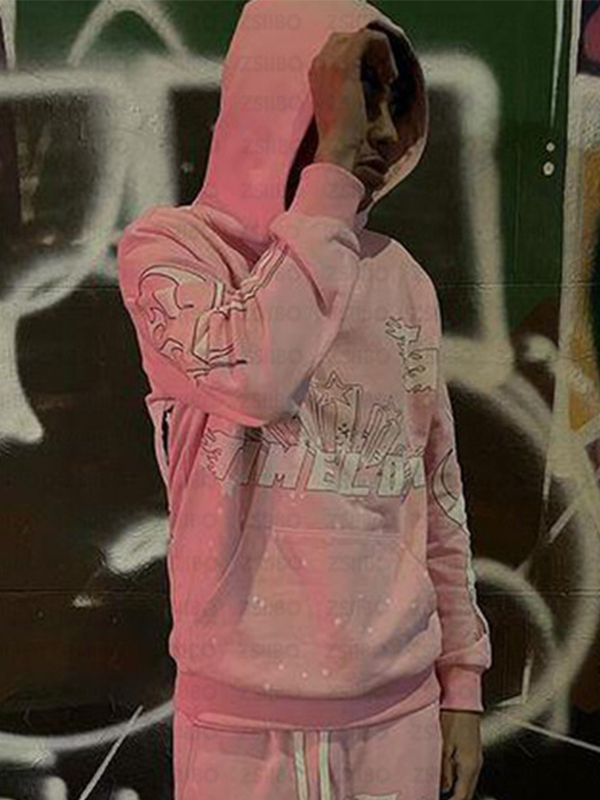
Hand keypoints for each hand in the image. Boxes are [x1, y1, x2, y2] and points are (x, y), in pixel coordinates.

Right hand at [310, 27, 397, 169]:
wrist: (337, 150)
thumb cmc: (343, 138)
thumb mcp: (346, 108)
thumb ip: (352, 89)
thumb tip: (375, 82)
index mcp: (316, 74)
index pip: (340, 49)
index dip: (363, 59)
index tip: (377, 80)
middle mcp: (319, 63)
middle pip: (350, 39)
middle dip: (372, 52)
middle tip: (386, 77)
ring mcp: (330, 61)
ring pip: (362, 37)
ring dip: (381, 54)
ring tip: (389, 78)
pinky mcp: (345, 63)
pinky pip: (368, 39)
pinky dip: (384, 53)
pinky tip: (389, 77)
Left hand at [439, 709, 482, 799]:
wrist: (463, 698)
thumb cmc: (452, 717)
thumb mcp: (443, 745)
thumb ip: (443, 770)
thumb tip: (442, 789)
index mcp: (469, 766)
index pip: (462, 797)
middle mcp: (475, 765)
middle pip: (466, 793)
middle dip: (454, 798)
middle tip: (437, 796)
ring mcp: (475, 759)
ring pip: (466, 784)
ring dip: (456, 791)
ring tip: (440, 792)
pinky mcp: (471, 752)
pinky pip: (465, 774)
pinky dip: (456, 781)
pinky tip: (446, 780)